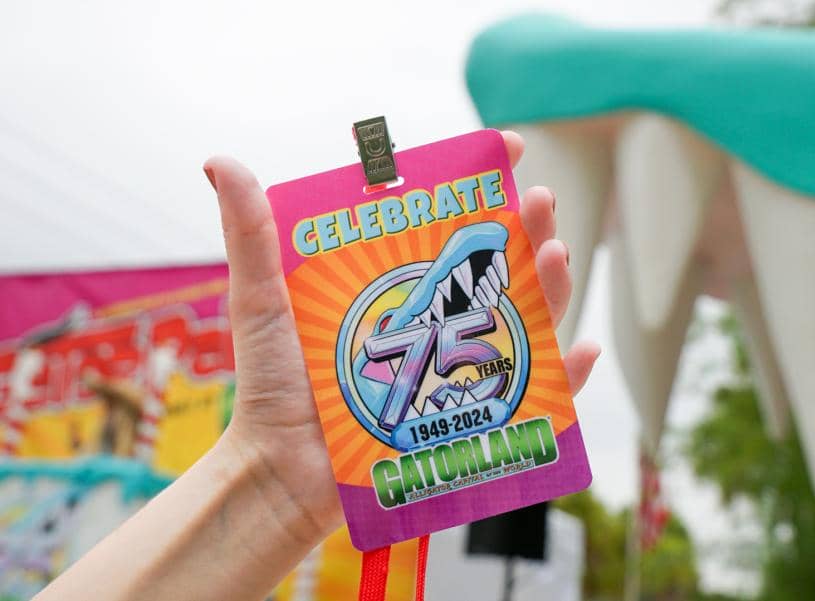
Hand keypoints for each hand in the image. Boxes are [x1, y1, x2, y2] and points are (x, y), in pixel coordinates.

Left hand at [202, 130, 600, 541]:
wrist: (281, 472)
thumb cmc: (271, 387)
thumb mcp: (262, 301)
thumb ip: (251, 234)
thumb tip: (220, 161)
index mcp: (396, 286)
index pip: (447, 226)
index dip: (482, 185)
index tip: (509, 150)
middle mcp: (434, 321)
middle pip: (496, 269)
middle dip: (527, 231)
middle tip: (541, 203)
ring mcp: (456, 368)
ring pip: (522, 322)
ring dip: (552, 287)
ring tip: (557, 254)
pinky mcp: (470, 418)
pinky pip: (531, 398)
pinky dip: (565, 378)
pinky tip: (582, 350)